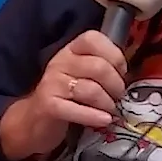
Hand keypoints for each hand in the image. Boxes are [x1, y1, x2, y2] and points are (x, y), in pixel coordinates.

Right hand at [0, 30, 127, 160]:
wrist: (33, 121)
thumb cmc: (65, 97)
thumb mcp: (80, 75)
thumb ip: (100, 67)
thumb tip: (128, 72)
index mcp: (70, 51)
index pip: (93, 39)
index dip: (113, 54)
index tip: (121, 71)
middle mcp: (59, 62)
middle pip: (98, 67)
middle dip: (116, 85)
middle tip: (118, 96)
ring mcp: (52, 83)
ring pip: (91, 90)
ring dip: (107, 103)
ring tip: (110, 110)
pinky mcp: (48, 105)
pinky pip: (77, 109)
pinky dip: (95, 117)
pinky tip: (104, 120)